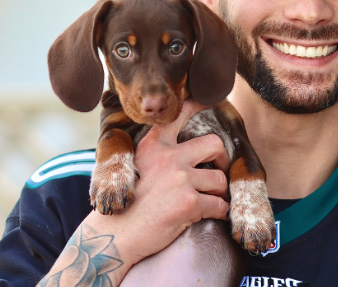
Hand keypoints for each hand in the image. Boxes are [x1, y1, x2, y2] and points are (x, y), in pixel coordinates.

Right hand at [40, 99, 230, 285]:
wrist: (115, 236)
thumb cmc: (127, 204)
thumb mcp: (136, 166)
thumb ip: (159, 154)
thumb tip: (186, 148)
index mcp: (154, 146)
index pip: (179, 115)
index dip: (197, 105)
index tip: (207, 101)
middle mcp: (169, 157)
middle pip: (214, 144)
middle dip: (222, 159)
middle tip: (218, 171)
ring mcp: (180, 179)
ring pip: (220, 179)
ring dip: (220, 193)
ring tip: (210, 201)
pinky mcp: (189, 203)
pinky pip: (220, 205)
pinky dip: (220, 213)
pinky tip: (211, 216)